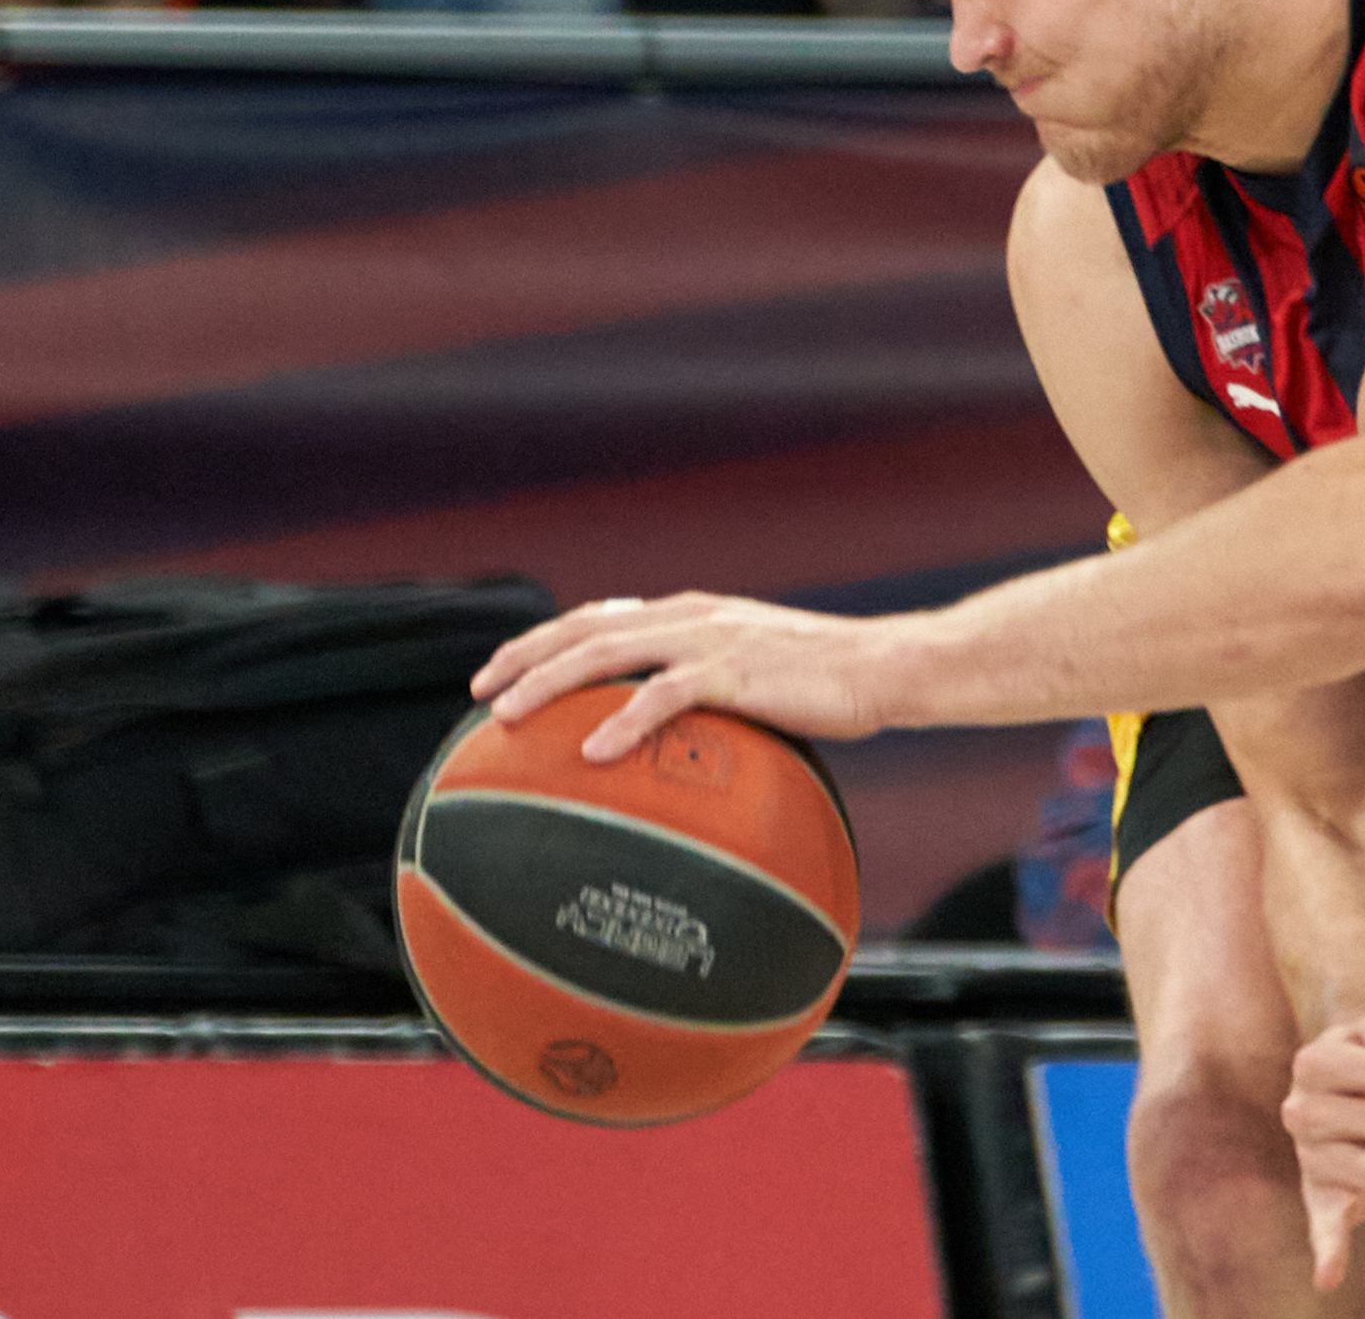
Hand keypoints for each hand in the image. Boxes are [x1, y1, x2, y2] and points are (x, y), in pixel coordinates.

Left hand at [472, 592, 899, 757]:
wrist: (887, 666)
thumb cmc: (828, 681)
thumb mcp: (756, 674)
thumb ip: (710, 690)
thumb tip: (672, 739)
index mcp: (693, 614)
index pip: (601, 616)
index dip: (545, 639)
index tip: (501, 668)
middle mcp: (691, 617)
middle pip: (587, 626)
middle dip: (525, 655)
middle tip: (478, 691)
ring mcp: (711, 640)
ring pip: (609, 651)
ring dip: (550, 681)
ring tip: (506, 715)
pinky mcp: (737, 671)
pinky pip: (666, 695)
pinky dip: (623, 721)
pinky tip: (592, 751)